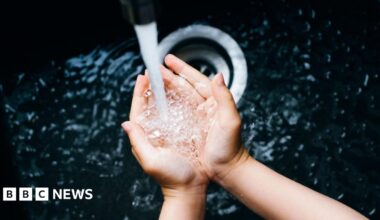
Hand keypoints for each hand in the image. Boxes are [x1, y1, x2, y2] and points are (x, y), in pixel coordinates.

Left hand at [122, 74, 207, 197]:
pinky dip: (176, 103)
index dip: (139, 93)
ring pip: (162, 108)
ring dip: (162, 93)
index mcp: (146, 137)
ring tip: (164, 79)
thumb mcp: (152, 160)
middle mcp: (155, 133)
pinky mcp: (181, 134)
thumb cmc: (172, 178)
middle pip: (150, 106)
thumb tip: (126, 124)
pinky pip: (177, 115)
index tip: (142, 78)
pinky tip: (179, 95)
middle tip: (153, 73)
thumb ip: (138, 142)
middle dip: (150, 89)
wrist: (190, 188)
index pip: (138, 111)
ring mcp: (168, 133)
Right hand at [163, 54, 249, 182]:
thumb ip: (225, 97)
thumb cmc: (230, 147)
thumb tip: (218, 76)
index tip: (169, 60)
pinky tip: (157, 100)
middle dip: (169, 76)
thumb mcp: (230, 121)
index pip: (196, 79)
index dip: (182, 69)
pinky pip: (176, 111)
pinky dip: (167, 104)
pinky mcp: (189, 127)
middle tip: (155, 69)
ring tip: (153, 80)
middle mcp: (205, 106)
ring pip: (179, 97)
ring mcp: (196, 116)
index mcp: (214, 101)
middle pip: (184, 86)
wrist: (226, 169)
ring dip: (166, 88)